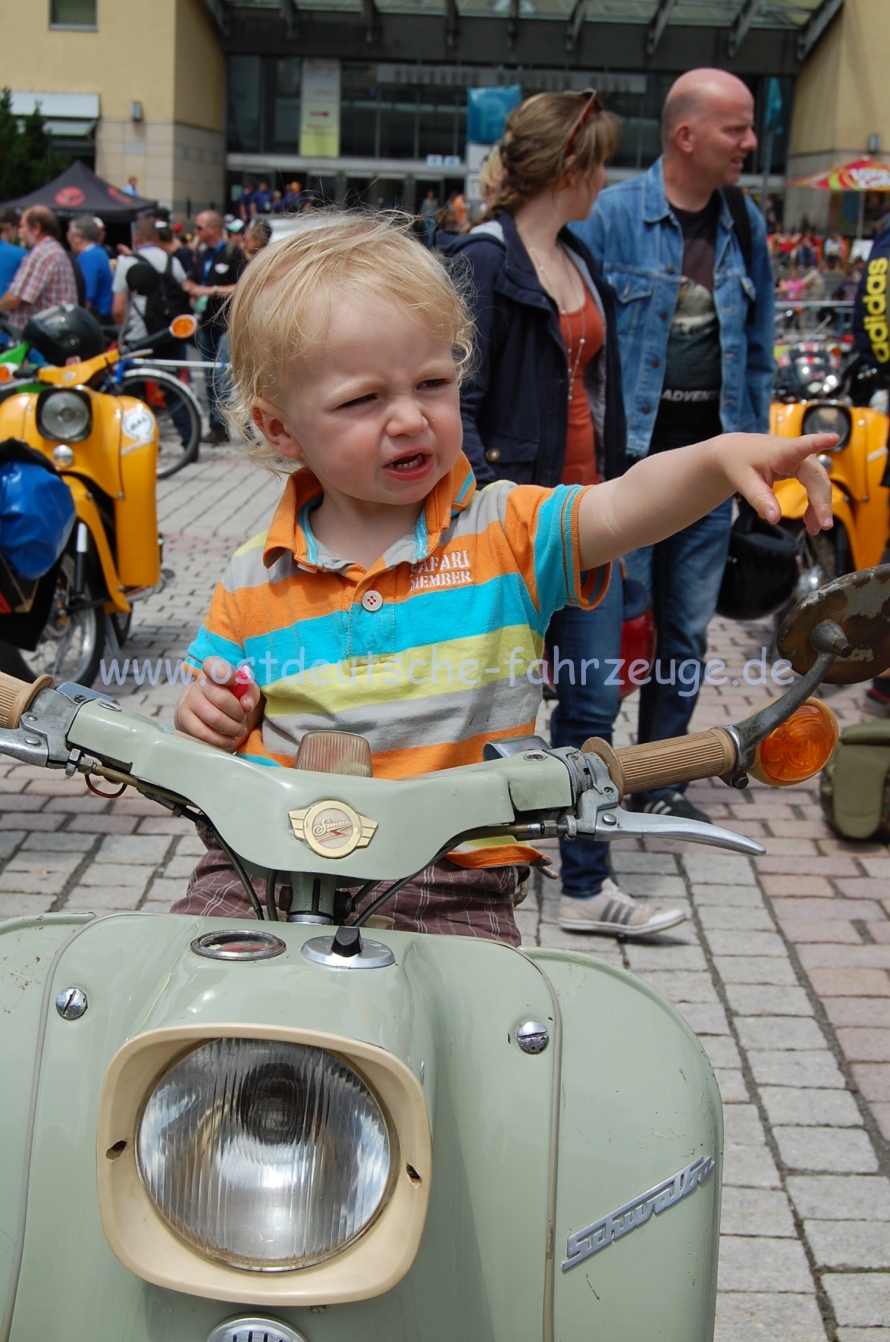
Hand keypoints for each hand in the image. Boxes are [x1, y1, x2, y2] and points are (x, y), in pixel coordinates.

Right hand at [174, 657, 261, 750]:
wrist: (202, 714)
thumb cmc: (227, 699)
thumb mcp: (244, 692)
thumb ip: (250, 693)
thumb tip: (246, 705)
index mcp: (213, 672)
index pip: (213, 665)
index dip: (226, 674)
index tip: (236, 683)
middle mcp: (199, 684)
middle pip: (222, 699)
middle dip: (238, 713)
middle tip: (242, 719)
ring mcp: (189, 702)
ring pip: (214, 718)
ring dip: (232, 728)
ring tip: (239, 730)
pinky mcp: (184, 720)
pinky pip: (204, 733)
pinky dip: (221, 740)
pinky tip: (229, 740)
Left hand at [717, 431, 836, 535]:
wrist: (735, 452)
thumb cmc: (739, 462)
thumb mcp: (744, 482)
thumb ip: (760, 499)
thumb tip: (774, 518)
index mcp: (782, 451)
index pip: (802, 446)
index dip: (819, 442)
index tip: (834, 438)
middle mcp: (797, 454)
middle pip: (817, 477)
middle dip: (823, 502)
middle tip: (824, 526)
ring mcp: (802, 461)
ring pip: (819, 484)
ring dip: (820, 506)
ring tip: (815, 529)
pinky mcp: (802, 469)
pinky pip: (814, 487)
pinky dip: (814, 505)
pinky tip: (811, 521)